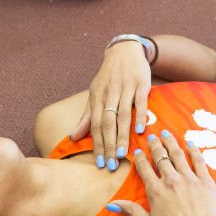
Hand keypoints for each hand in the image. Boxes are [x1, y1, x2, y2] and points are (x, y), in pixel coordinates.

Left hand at [70, 40, 150, 169]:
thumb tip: (73, 137)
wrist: (124, 50)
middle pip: (107, 123)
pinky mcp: (141, 84)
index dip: (97, 144)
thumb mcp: (95, 94)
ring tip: (122, 154)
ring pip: (123, 115)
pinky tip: (141, 131)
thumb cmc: (109, 77)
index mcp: (97, 97)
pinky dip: (141, 115)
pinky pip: (141, 102)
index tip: (99, 163)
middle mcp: (109, 93)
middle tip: (111, 164)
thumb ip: (86, 117)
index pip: (95, 125)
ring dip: (122, 135)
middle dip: (109, 145)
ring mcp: (125, 88)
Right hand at [107, 131, 215, 215]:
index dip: (140, 157)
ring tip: (167, 133)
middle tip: (152, 136)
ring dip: (171, 142)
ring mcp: (190, 180)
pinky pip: (199, 161)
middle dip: (155, 145)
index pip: (145, 168)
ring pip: (178, 155)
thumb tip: (111, 204)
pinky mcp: (206, 182)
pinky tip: (191, 143)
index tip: (138, 150)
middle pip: (161, 157)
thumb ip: (132, 211)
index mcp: (156, 191)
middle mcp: (171, 181)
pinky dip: (194, 150)